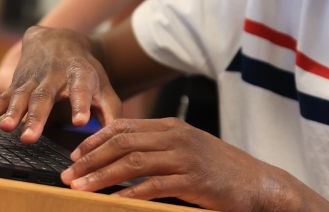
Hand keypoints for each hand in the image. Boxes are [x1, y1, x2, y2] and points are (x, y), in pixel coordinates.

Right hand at [0, 26, 121, 142]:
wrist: (58, 39)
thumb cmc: (85, 71)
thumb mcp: (102, 86)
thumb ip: (110, 111)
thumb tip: (117, 136)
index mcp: (79, 74)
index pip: (81, 88)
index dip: (81, 104)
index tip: (81, 121)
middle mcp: (54, 75)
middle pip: (45, 97)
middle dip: (37, 117)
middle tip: (31, 138)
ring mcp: (32, 78)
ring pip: (21, 96)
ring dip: (12, 112)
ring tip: (6, 128)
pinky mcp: (16, 82)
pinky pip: (2, 96)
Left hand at [60, 118, 322, 210]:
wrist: (259, 184)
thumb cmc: (222, 172)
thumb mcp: (189, 150)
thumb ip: (160, 148)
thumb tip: (123, 157)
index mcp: (172, 127)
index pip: (124, 126)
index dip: (95, 140)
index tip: (75, 155)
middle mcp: (176, 137)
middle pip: (122, 142)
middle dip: (90, 158)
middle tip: (68, 174)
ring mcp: (185, 157)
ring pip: (132, 161)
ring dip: (101, 176)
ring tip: (79, 187)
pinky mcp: (193, 180)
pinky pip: (152, 185)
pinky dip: (128, 193)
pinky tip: (111, 201)